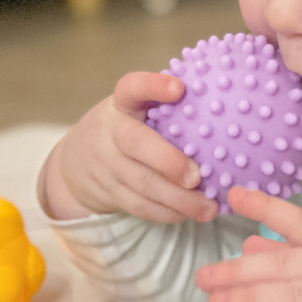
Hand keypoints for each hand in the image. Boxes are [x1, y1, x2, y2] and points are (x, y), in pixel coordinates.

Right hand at [38, 72, 218, 222]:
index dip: (152, 86)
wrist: (76, 161)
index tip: (179, 88)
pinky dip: (167, 213)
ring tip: (209, 208)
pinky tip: (189, 215)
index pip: (132, 88)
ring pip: (143, 183)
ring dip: (178, 199)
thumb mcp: (135, 110)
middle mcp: (112, 133)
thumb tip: (225, 105)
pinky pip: (140, 206)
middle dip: (169, 162)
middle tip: (197, 176)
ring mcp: (109, 165)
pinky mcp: (112, 193)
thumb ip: (166, 108)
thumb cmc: (126, 127)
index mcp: (122, 104)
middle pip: (136, 144)